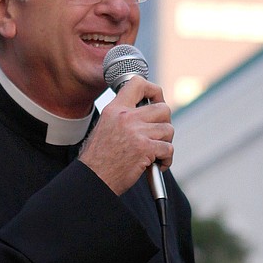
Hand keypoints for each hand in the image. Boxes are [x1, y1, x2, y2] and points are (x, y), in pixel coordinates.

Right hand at [79, 77, 173, 194]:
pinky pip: (168, 148)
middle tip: (159, 135)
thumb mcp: (105, 127)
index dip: (154, 90)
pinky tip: (158, 164)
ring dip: (166, 143)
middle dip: (165, 123)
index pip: (138, 83)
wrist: (94, 179)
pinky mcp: (145, 148)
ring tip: (156, 153)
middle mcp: (126, 117)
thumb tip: (145, 113)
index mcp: (115, 109)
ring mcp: (136, 132)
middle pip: (163, 108)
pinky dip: (167, 159)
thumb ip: (123, 117)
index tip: (157, 100)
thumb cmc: (98, 159)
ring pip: (168, 129)